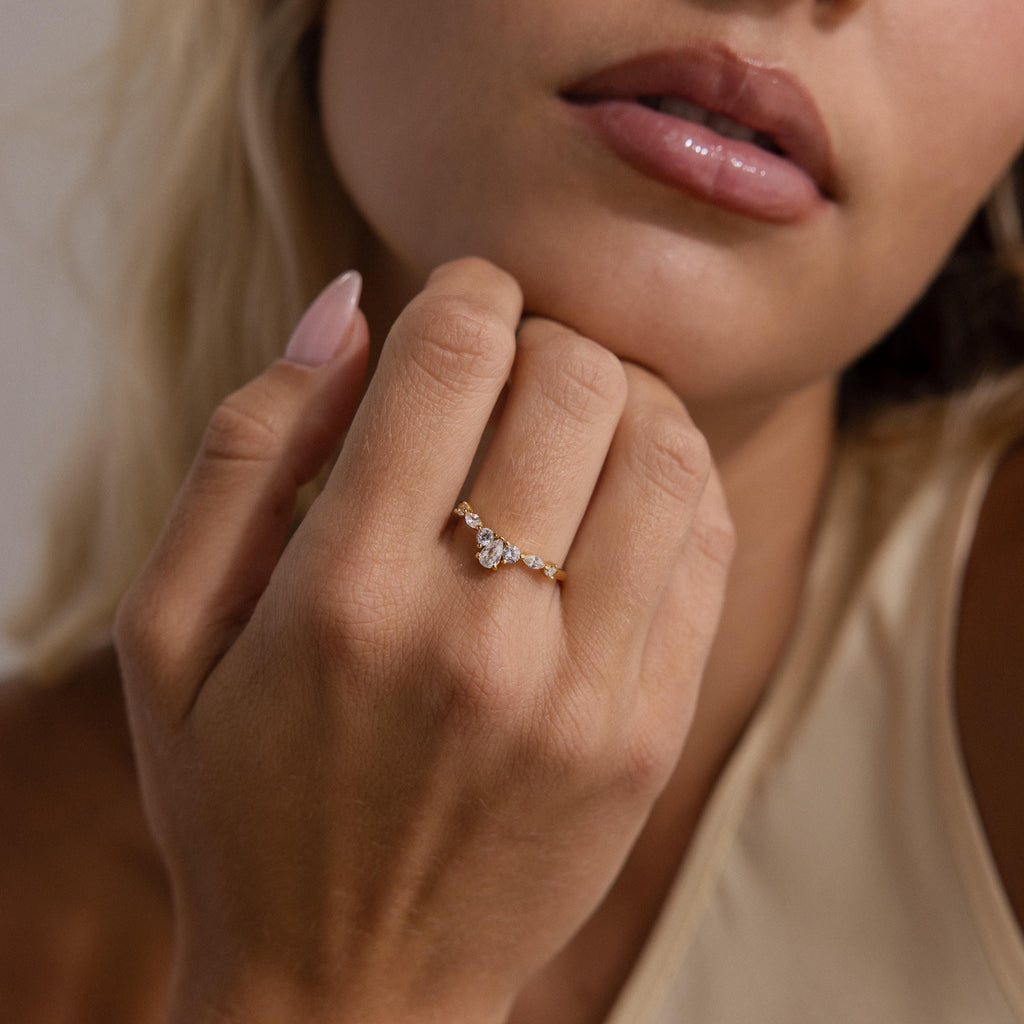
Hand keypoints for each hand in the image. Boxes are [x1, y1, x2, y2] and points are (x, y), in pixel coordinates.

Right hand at [114, 258, 733, 1023]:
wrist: (352, 985)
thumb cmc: (241, 802)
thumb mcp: (169, 629)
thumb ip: (247, 448)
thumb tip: (348, 307)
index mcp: (342, 591)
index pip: (452, 354)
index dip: (467, 289)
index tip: (461, 301)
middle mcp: (477, 633)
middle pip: (574, 383)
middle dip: (547, 336)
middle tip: (515, 363)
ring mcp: (584, 691)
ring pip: (663, 450)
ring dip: (625, 396)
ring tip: (576, 417)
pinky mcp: (649, 734)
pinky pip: (705, 548)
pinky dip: (676, 480)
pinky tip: (622, 491)